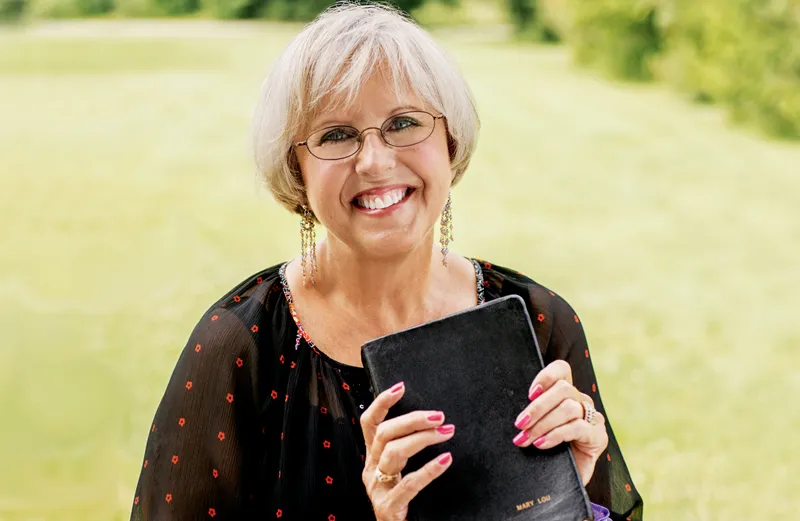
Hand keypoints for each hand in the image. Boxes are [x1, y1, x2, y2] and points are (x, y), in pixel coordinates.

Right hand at [360, 382, 454, 520]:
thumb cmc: (402, 500)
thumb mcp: (399, 470)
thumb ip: (406, 449)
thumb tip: (433, 421)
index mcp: (372, 457)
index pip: (369, 423)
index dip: (382, 402)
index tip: (401, 386)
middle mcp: (370, 469)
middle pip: (384, 433)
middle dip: (412, 419)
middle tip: (439, 416)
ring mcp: (377, 489)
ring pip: (394, 453)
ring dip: (422, 439)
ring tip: (447, 432)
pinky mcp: (388, 508)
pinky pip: (409, 484)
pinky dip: (429, 470)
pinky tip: (446, 461)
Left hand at [512, 360, 607, 485]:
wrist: (562, 482)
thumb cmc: (546, 452)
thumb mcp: (536, 427)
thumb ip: (531, 414)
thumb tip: (510, 410)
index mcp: (566, 394)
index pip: (562, 370)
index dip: (546, 376)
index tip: (529, 394)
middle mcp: (582, 401)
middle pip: (563, 389)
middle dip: (537, 407)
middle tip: (519, 424)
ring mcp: (593, 418)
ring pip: (568, 408)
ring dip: (542, 424)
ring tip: (526, 439)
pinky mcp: (598, 437)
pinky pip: (577, 427)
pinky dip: (555, 435)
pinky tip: (541, 444)